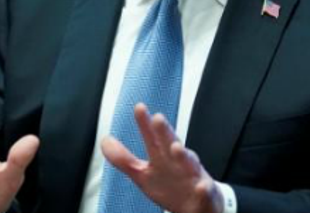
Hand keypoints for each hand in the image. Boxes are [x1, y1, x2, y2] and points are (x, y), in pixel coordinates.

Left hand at [101, 104, 223, 212]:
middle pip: (171, 143)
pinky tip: (201, 186)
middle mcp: (179, 162)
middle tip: (158, 118)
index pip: (152, 137)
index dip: (145, 124)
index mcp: (163, 156)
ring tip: (176, 147)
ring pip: (190, 164)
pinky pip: (204, 192)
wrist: (197, 207)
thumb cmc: (170, 185)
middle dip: (165, 132)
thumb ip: (124, 159)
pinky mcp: (205, 194)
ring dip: (184, 156)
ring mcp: (193, 176)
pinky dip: (203, 189)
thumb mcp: (143, 174)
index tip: (139, 107)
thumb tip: (104, 141)